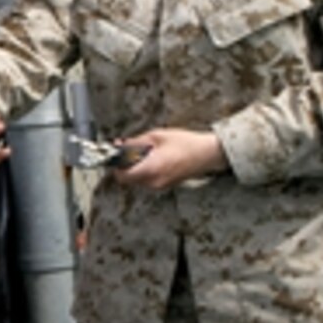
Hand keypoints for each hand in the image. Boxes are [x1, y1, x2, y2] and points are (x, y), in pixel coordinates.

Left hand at [113, 128, 228, 190]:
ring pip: (137, 179)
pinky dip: (144, 170)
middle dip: (125, 165)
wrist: (208, 154)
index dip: (116, 166)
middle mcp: (154, 181)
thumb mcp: (157, 136)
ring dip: (135, 167)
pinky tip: (152, 157)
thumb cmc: (186, 144)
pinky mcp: (165, 185)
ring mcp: (160, 185)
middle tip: (127, 149)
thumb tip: (121, 145)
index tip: (115, 155)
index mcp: (151, 169)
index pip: (123, 176)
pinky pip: (147, 180)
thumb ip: (136, 142)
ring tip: (143, 151)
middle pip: (128, 179)